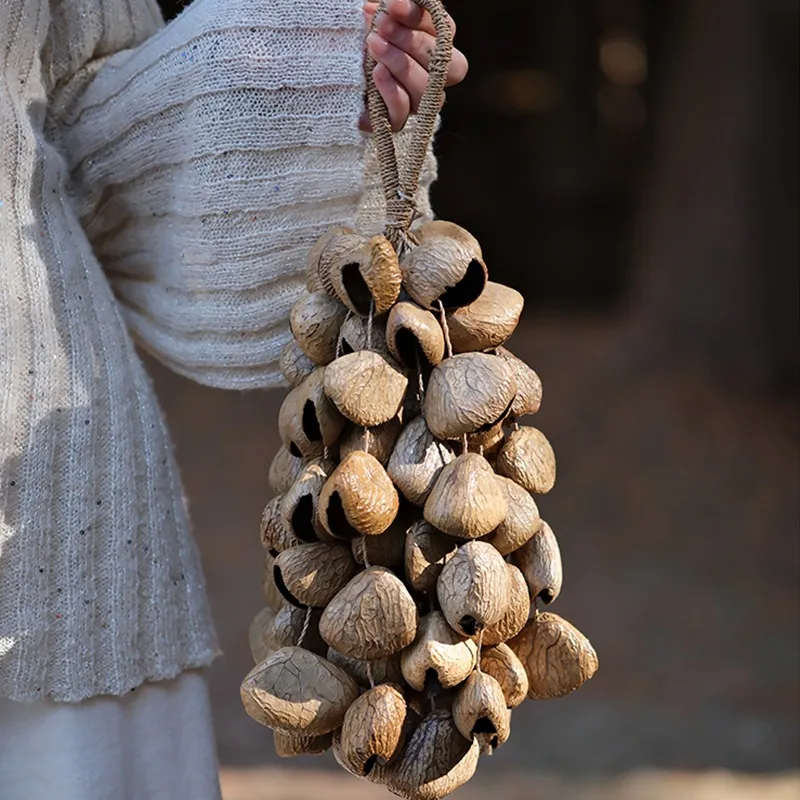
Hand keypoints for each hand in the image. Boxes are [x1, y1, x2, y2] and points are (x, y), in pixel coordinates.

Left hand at [361, 0, 468, 131]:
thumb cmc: (351, 37)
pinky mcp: (393, 120)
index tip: (393, 4)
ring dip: (401, 64)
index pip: (444, 31)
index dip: (422, 18)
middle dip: (413, 42)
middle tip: (382, 25)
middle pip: (448, 65)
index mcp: (430, 45)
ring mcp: (414, 100)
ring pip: (427, 90)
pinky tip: (376, 72)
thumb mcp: (370, 17)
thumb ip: (386, 10)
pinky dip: (392, 92)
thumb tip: (393, 3)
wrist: (322, 69)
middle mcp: (429, 75)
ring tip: (374, 45)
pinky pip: (403, 112)